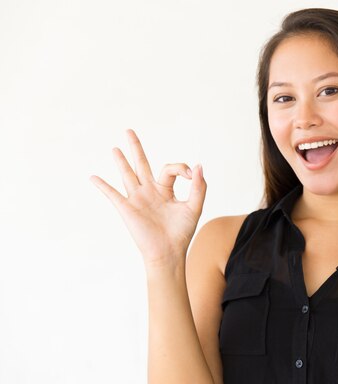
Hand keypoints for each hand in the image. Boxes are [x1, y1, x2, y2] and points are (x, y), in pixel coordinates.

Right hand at [89, 129, 206, 269]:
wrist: (168, 252)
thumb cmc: (182, 233)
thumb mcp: (194, 207)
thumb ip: (198, 187)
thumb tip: (198, 165)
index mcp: (165, 190)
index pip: (169, 169)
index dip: (181, 168)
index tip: (190, 174)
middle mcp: (149, 192)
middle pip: (141, 164)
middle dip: (136, 148)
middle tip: (129, 131)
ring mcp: (137, 199)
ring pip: (127, 175)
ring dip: (121, 161)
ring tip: (115, 148)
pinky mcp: (127, 209)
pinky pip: (112, 194)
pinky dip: (103, 186)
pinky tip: (93, 177)